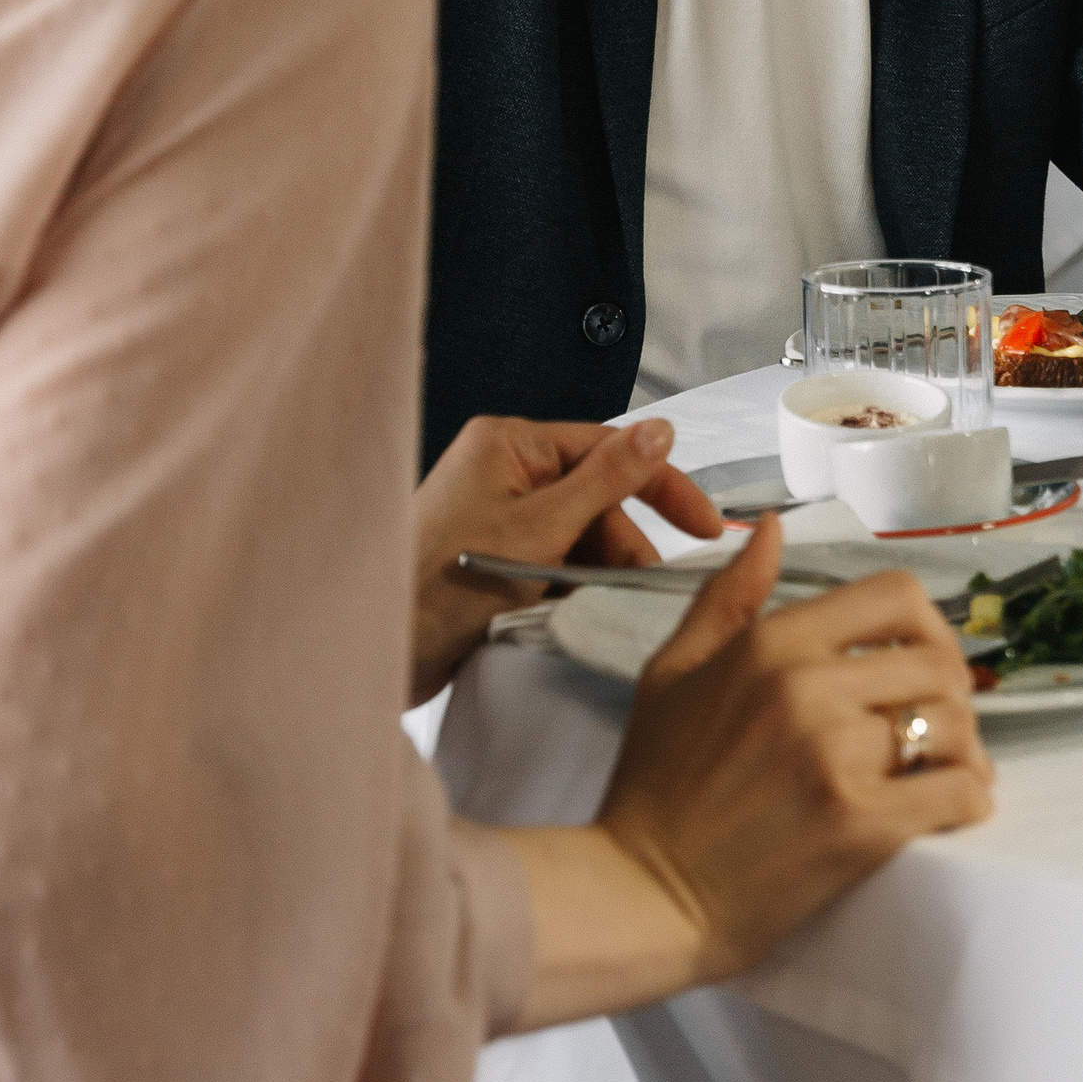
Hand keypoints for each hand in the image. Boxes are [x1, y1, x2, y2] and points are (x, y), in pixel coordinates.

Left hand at [409, 410, 723, 701]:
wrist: (377, 649)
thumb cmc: (439, 583)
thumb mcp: (539, 529)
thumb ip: (606, 480)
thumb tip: (659, 432)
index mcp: (510, 445)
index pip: (609, 449)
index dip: (662, 485)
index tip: (704, 525)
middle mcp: (504, 473)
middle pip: (598, 499)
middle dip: (623, 544)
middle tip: (646, 587)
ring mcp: (497, 518)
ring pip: (580, 538)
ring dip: (596, 572)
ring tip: (596, 606)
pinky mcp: (493, 561)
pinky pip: (554, 565)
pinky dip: (570, 589)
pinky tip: (569, 612)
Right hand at [595, 517, 993, 986]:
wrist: (643, 893)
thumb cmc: (656, 784)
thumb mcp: (672, 670)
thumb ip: (728, 596)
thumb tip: (771, 528)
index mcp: (772, 643)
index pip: (896, 595)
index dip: (927, 623)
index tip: (919, 659)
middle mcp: (810, 688)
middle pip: (936, 662)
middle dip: (949, 694)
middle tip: (935, 728)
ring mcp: (838, 757)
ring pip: (953, 726)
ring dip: (961, 749)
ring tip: (943, 770)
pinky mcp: (861, 826)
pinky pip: (958, 792)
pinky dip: (968, 798)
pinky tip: (949, 807)